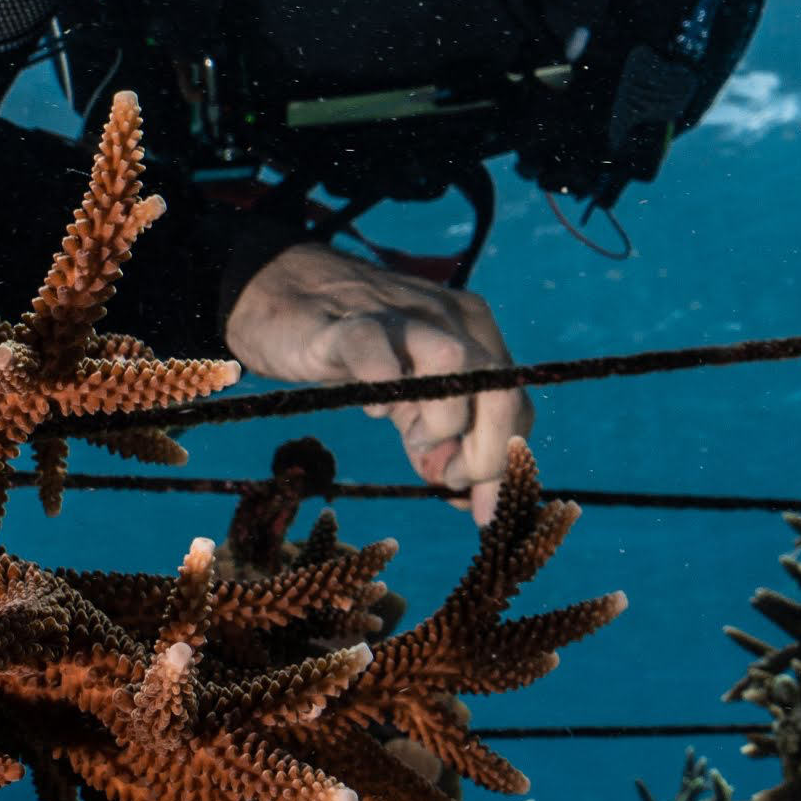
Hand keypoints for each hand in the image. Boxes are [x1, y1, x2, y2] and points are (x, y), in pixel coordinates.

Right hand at [224, 242, 530, 523]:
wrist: (284, 294)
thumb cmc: (357, 353)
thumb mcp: (412, 402)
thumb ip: (444, 443)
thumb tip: (476, 503)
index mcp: (475, 335)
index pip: (515, 406)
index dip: (502, 463)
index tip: (473, 505)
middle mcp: (450, 319)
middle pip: (500, 387)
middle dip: (485, 453)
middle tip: (446, 480)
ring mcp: (402, 316)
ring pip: (453, 362)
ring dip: (443, 421)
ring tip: (415, 443)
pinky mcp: (348, 323)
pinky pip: (375, 349)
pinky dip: (383, 386)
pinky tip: (375, 407)